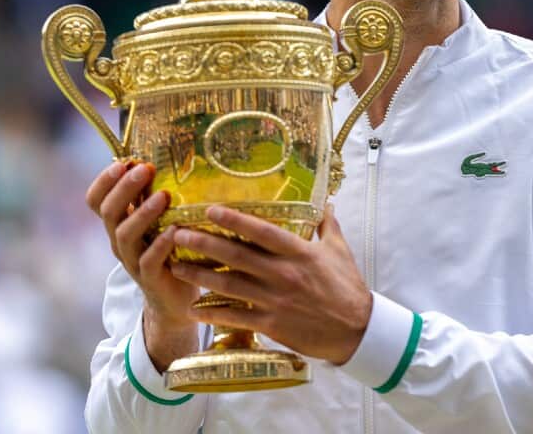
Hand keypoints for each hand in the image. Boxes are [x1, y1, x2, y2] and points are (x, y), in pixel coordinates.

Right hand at [86, 161, 201, 370]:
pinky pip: (148, 260)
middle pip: (109, 212)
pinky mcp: (149, 278)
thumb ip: (154, 195)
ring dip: (142, 213)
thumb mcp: (158, 221)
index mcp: (118, 223)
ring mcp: (132, 260)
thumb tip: (166, 157)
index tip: (123, 162)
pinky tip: (175, 231)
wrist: (174, 299)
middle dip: (123, 188)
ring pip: (125, 235)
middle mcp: (119, 240)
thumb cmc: (168, 251)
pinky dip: (160, 245)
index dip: (104, 180)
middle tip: (143, 169)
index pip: (96, 200)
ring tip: (163, 196)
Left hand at [170, 204, 371, 364]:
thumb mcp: (339, 250)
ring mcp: (274, 300)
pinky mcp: (271, 324)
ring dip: (200, 275)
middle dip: (204, 244)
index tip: (210, 210)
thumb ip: (327, 225)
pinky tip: (194, 307)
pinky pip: (235, 317)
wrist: (356, 330)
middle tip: (178, 235)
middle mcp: (283, 274)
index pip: (261, 231)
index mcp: (299, 252)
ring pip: (229, 285)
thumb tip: (324, 202)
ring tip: (176, 267)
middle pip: (236, 255)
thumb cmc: (347, 287)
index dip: (234, 220)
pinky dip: (213, 312)